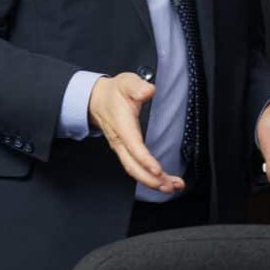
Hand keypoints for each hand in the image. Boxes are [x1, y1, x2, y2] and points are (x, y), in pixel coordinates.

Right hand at [88, 73, 184, 193]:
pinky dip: (150, 178)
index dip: (145, 160)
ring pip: (135, 171)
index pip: (133, 146)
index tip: (157, 169)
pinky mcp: (126, 152)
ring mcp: (123, 149)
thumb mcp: (126, 82)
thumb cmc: (114, 93)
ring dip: (153, 182)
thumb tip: (148, 91)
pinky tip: (164, 182)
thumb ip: (137, 86)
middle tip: (171, 185)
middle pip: (134, 167)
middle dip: (151, 179)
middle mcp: (121, 142)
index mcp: (122, 126)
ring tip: (172, 187)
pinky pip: (137, 169)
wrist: (97, 100)